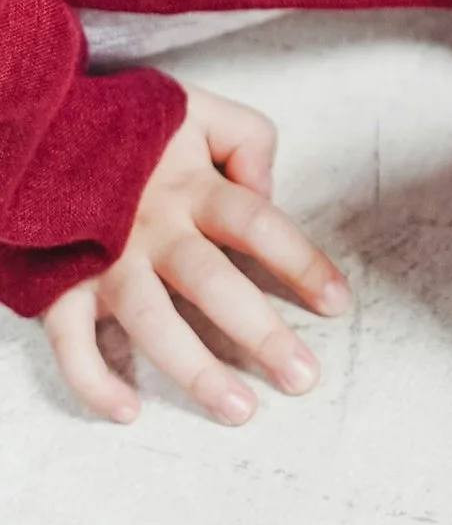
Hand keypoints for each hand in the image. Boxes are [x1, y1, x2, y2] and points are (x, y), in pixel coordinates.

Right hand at [40, 90, 348, 427]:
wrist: (41, 127)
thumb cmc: (130, 129)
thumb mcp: (198, 112)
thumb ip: (247, 142)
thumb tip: (268, 194)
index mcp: (191, 186)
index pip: (259, 225)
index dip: (302, 263)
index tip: (338, 304)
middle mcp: (151, 228)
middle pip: (214, 284)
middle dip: (261, 334)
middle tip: (303, 378)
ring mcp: (103, 259)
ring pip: (152, 323)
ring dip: (195, 371)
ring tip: (239, 412)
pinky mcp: (58, 283)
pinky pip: (71, 342)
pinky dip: (94, 380)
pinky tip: (129, 411)